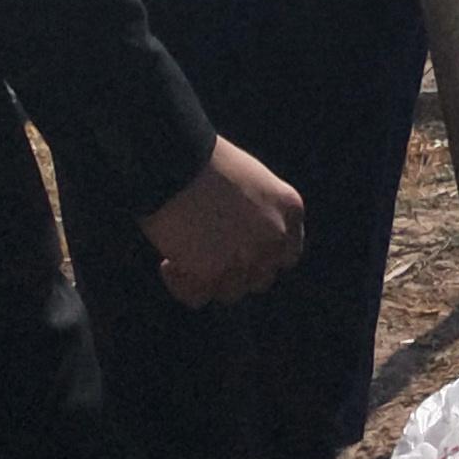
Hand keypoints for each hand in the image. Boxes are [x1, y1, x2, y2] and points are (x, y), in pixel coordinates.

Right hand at [140, 138, 305, 309]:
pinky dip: (182, 285)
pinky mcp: (212, 271)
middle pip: (260, 279)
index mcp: (289, 209)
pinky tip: (168, 263)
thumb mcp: (251, 182)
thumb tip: (242, 246)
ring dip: (207, 279)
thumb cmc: (203, 162)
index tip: (238, 256)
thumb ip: (259, 215)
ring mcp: (246, 256)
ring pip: (230, 292)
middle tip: (205, 256)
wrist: (175, 159)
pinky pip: (198, 298)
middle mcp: (274, 236)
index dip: (262, 260)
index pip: (287, 255)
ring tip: (180, 255)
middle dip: (234, 272)